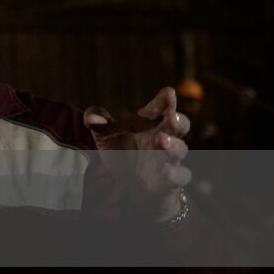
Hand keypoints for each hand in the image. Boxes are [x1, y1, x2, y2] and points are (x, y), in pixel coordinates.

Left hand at [84, 86, 191, 220]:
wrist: (128, 181)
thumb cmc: (121, 148)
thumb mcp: (104, 133)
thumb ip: (97, 120)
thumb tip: (92, 117)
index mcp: (150, 121)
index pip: (161, 107)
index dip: (166, 100)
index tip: (168, 92)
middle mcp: (164, 137)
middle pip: (179, 125)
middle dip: (178, 120)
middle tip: (171, 116)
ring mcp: (169, 158)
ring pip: (181, 149)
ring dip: (174, 145)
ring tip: (162, 140)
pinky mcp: (171, 179)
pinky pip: (181, 176)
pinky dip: (175, 174)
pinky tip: (165, 171)